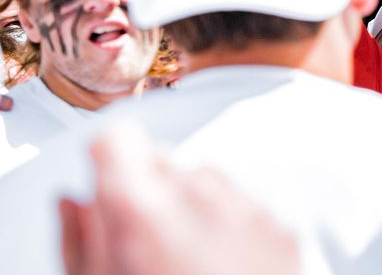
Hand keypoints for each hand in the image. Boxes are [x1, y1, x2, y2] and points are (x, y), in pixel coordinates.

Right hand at [61, 126, 299, 274]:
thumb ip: (81, 242)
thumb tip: (76, 202)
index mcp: (144, 215)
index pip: (117, 142)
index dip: (106, 164)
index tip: (104, 189)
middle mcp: (202, 200)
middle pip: (163, 159)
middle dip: (148, 190)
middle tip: (141, 247)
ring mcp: (249, 213)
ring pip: (207, 179)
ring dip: (192, 206)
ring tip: (184, 269)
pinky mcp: (284, 231)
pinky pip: (246, 205)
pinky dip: (230, 226)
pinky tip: (220, 274)